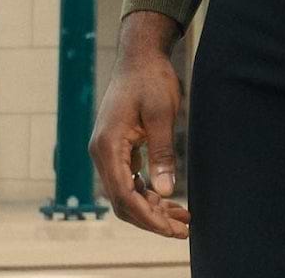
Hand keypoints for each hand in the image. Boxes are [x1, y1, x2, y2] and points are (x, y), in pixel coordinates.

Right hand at [88, 46, 190, 239]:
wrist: (140, 54)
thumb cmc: (151, 78)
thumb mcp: (161, 113)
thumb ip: (162, 151)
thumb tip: (165, 190)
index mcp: (108, 145)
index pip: (123, 195)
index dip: (147, 217)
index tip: (172, 229)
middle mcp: (101, 152)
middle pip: (122, 201)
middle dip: (151, 219)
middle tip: (183, 229)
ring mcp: (107, 151)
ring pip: (125, 193)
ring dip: (151, 208)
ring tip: (182, 218)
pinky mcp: (117, 148)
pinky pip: (129, 180)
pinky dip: (147, 193)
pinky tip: (169, 200)